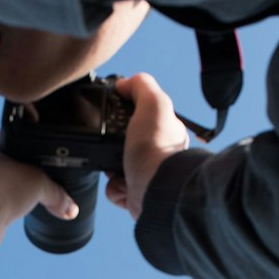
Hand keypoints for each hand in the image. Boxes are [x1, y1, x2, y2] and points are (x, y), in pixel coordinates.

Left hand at [0, 134, 78, 252]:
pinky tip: (32, 210)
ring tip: (47, 195)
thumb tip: (71, 208)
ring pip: (15, 185)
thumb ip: (57, 193)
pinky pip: (11, 204)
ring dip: (29, 191)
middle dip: (37, 169)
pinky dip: (22, 207)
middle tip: (56, 172)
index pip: (20, 135)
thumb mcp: (38, 183)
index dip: (38, 137)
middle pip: (20, 163)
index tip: (53, 142)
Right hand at [105, 73, 188, 221]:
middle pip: (125, 143)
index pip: (142, 117)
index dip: (126, 115)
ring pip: (118, 167)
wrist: (154, 189)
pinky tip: (124, 185)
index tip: (117, 116)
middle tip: (115, 146)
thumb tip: (125, 83)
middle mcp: (159, 153)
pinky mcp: (139, 194)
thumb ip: (141, 86)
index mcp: (166, 130)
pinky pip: (117, 189)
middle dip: (114, 146)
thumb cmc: (155, 148)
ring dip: (112, 170)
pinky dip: (116, 189)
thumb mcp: (152, 103)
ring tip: (119, 169)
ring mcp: (149, 174)